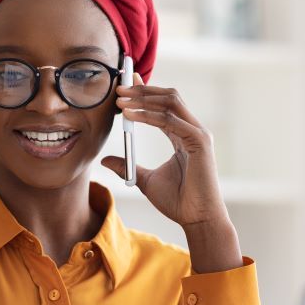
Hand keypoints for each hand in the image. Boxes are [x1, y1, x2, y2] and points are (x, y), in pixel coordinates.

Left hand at [101, 73, 229, 229]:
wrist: (197, 219)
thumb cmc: (178, 202)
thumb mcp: (144, 180)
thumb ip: (127, 166)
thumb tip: (105, 160)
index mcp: (183, 135)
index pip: (164, 105)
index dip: (144, 92)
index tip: (124, 86)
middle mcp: (192, 130)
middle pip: (168, 97)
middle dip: (142, 90)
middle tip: (118, 89)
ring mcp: (198, 134)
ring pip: (170, 102)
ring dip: (143, 98)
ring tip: (120, 100)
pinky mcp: (199, 142)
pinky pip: (170, 120)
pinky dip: (149, 115)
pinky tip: (130, 115)